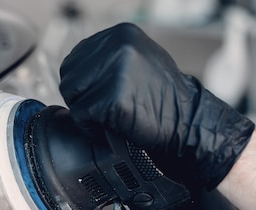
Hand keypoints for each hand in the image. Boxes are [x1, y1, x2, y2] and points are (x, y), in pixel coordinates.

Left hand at [59, 23, 254, 188]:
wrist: (187, 122)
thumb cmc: (162, 98)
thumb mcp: (138, 61)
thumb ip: (109, 59)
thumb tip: (78, 68)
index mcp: (120, 34)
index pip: (75, 59)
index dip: (82, 84)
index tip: (96, 97)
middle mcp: (117, 46)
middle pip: (69, 76)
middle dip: (80, 98)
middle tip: (101, 110)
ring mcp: (115, 71)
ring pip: (72, 96)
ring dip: (84, 113)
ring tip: (107, 118)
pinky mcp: (112, 98)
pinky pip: (81, 115)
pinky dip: (90, 128)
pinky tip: (108, 129)